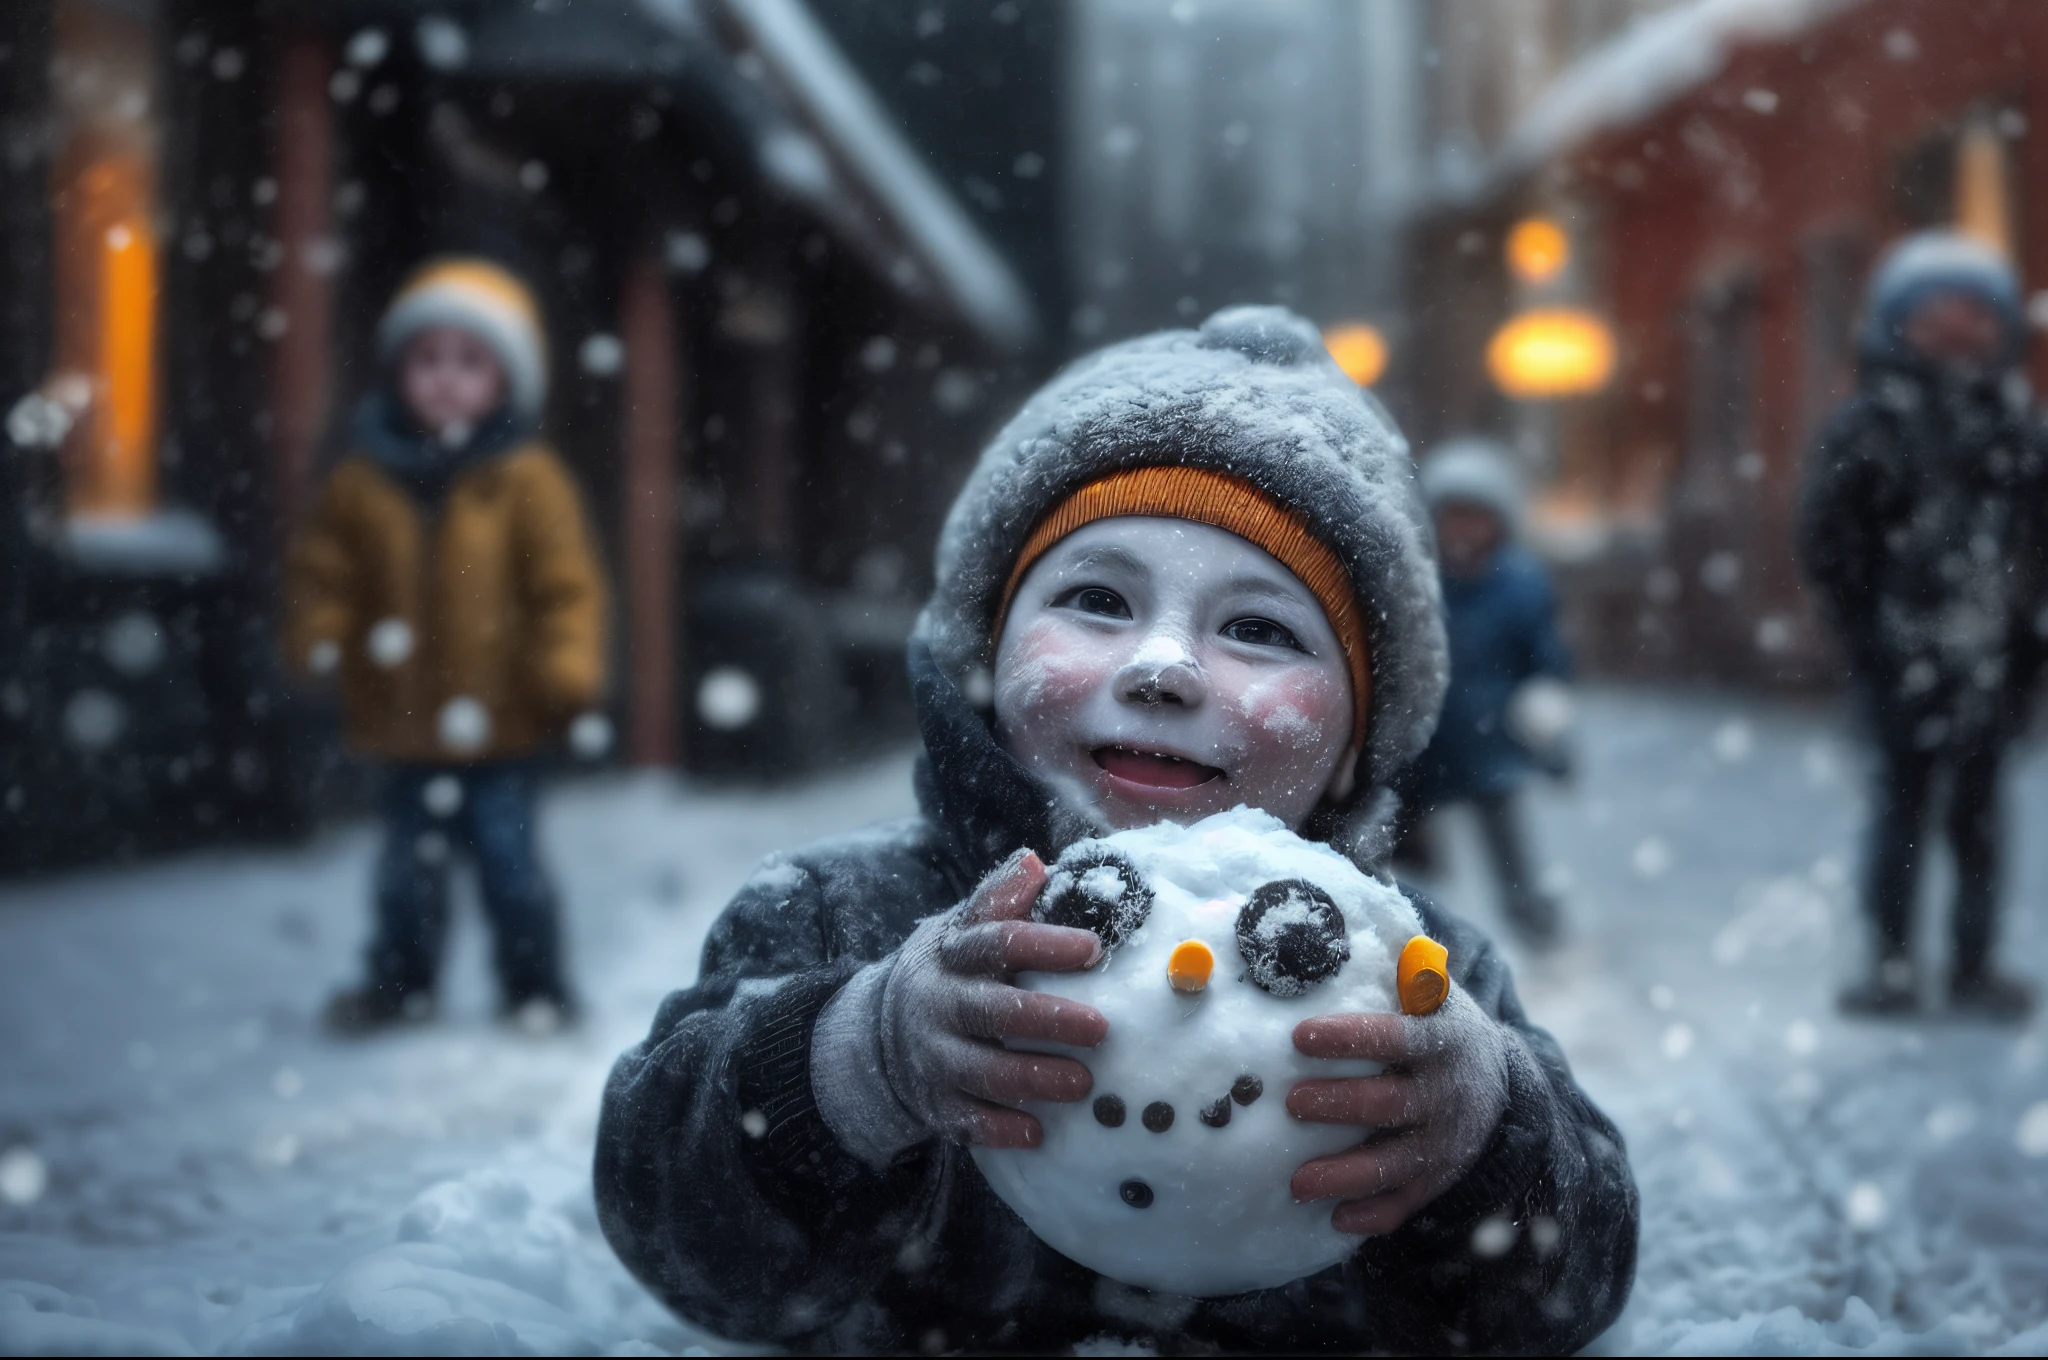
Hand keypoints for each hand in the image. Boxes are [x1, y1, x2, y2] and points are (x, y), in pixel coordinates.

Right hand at [876, 849, 1109, 1149]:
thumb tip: (1035, 862)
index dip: (1045, 945)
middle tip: (1100, 1028)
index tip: (1093, 948)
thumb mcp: (964, 927)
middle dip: (1046, 1020)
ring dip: (1033, 1078)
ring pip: (980, 1071)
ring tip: (1082, 1083)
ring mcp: (933, 1056)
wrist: (881, 1030)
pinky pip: (965, 1121)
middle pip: (990, 1011)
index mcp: (954, 954)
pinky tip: (1036, 1132)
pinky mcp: (934, 1102)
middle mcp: (939, 1004)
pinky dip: (999, 1129)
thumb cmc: (953, 970)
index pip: (998, 942)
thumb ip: (1001, 900)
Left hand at [1286, 989, 1510, 1234]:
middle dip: (1339, 1106)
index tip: (1301, 1035)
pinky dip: (1375, 1214)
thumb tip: (1342, 929)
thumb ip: (1400, 967)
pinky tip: (1338, 1219)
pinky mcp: (1440, 1177)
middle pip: (1390, 1105)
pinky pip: (1408, 1203)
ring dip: (1345, 1174)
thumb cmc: (1437, 1024)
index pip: (1395, 1037)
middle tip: (1291, 1102)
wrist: (1497, 1079)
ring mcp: (1446, 1141)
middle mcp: (1449, 1094)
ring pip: (1394, 1164)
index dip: (1350, 1038)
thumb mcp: (1430, 990)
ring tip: (1298, 1181)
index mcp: (1444, 1040)